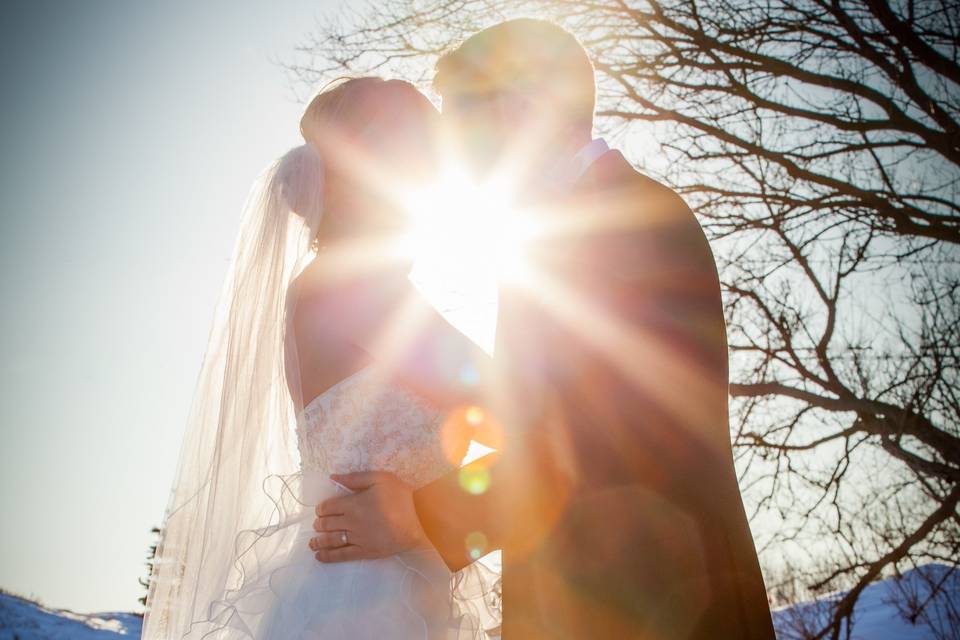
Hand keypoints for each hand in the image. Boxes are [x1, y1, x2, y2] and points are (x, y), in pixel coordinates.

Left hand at [309, 471, 428, 562]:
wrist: (419, 521)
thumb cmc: (401, 497)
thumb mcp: (380, 478)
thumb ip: (355, 478)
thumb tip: (333, 477)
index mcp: (353, 503)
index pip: (329, 507)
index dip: (322, 508)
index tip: (320, 510)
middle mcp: (351, 522)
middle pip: (327, 524)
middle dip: (319, 524)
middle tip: (317, 525)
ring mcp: (357, 538)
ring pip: (331, 540)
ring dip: (319, 541)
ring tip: (312, 542)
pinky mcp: (365, 552)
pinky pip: (342, 555)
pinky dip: (328, 556)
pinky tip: (319, 556)